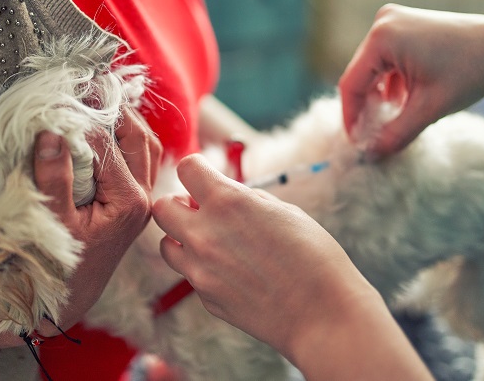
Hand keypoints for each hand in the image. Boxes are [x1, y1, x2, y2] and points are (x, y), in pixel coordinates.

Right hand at [0, 109, 160, 347]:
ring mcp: (142, 199)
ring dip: (124, 120)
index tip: (60, 96)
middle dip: (115, 107)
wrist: (70, 297)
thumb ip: (54, 179)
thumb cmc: (60, 264)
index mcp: (129, 201)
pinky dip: (125, 138)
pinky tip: (104, 126)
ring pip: (145, 145)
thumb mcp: (53, 223)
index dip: (83, 117)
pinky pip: (139, 158)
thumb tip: (51, 133)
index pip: (108, 143)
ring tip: (96, 98)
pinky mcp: (134, 202)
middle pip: (140, 137)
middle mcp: (144, 198)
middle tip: (88, 83)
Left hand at [153, 154, 372, 358]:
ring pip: (165, 245)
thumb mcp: (283, 211)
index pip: (187, 168)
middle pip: (161, 207)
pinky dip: (201, 269)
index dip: (198, 170)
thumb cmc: (314, 257)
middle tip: (202, 212)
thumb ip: (243, 199)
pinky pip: (189, 275)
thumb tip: (219, 194)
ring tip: (213, 244)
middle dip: (179, 205)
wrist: (322, 314)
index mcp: (227, 202)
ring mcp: (199, 270)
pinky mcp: (204, 298)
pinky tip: (232, 273)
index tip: (206, 178)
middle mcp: (204, 234)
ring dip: (182, 239)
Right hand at [338, 4, 483, 157]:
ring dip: (378, 97)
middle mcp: (382, 23)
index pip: (351, 84)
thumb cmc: (472, 71)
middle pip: (359, 76)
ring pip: (371, 70)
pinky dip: (390, 84)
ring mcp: (392, 22)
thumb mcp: (429, 109)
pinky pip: (385, 61)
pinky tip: (403, 103)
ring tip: (389, 122)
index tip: (357, 144)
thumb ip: (394, 135)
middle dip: (366, 108)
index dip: (351, 117)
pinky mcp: (403, 26)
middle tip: (371, 138)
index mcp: (382, 38)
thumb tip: (370, 157)